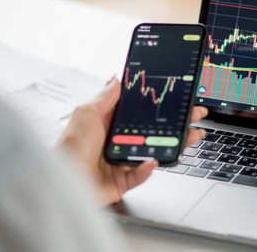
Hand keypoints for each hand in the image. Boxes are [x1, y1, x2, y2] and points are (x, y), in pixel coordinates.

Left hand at [56, 76, 207, 204]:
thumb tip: (118, 77)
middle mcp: (120, 139)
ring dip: (175, 144)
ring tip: (190, 136)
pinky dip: (148, 169)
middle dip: (178, 122)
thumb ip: (106, 96)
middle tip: (196, 115)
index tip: (179, 97)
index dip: (161, 102)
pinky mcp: (123, 180)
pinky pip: (142, 174)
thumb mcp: (86, 112)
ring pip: (155, 150)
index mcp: (111, 121)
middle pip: (155, 129)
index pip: (142, 109)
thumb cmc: (68, 146)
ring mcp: (123, 159)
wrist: (61, 179)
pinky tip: (152, 161)